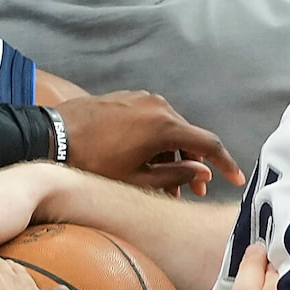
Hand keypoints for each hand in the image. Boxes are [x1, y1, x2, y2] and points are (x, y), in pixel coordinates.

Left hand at [51, 90, 243, 195]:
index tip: (236, 178)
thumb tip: (203, 172)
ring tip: (164, 184)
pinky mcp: (125, 98)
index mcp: (165, 125)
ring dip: (171, 156)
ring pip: (167, 130)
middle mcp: (158, 105)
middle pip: (187, 137)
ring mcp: (140, 98)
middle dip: (193, 165)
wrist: (53, 137)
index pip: (208, 143)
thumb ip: (176, 175)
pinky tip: (146, 162)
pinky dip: (155, 142)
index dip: (225, 163)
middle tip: (192, 191)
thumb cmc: (93, 163)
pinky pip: (150, 121)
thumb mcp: (138, 179)